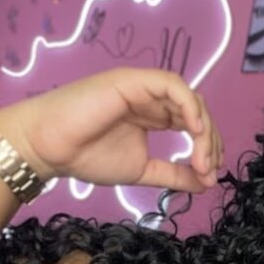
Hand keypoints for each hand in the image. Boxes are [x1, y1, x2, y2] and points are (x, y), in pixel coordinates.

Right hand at [0, 67, 222, 193]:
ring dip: (204, 130)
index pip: (194, 126)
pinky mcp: (133, 81)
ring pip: (189, 100)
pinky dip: (189, 106)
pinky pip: (172, 86)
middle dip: (210, 143)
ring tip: (202, 159)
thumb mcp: (144, 171)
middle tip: (209, 170)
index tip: (210, 176)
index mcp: (156, 117)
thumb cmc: (89, 157)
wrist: (52, 150)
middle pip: (198, 113)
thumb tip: (207, 183)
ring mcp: (144, 88)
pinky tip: (195, 131)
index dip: (208, 149)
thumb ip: (175, 174)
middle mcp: (153, 100)